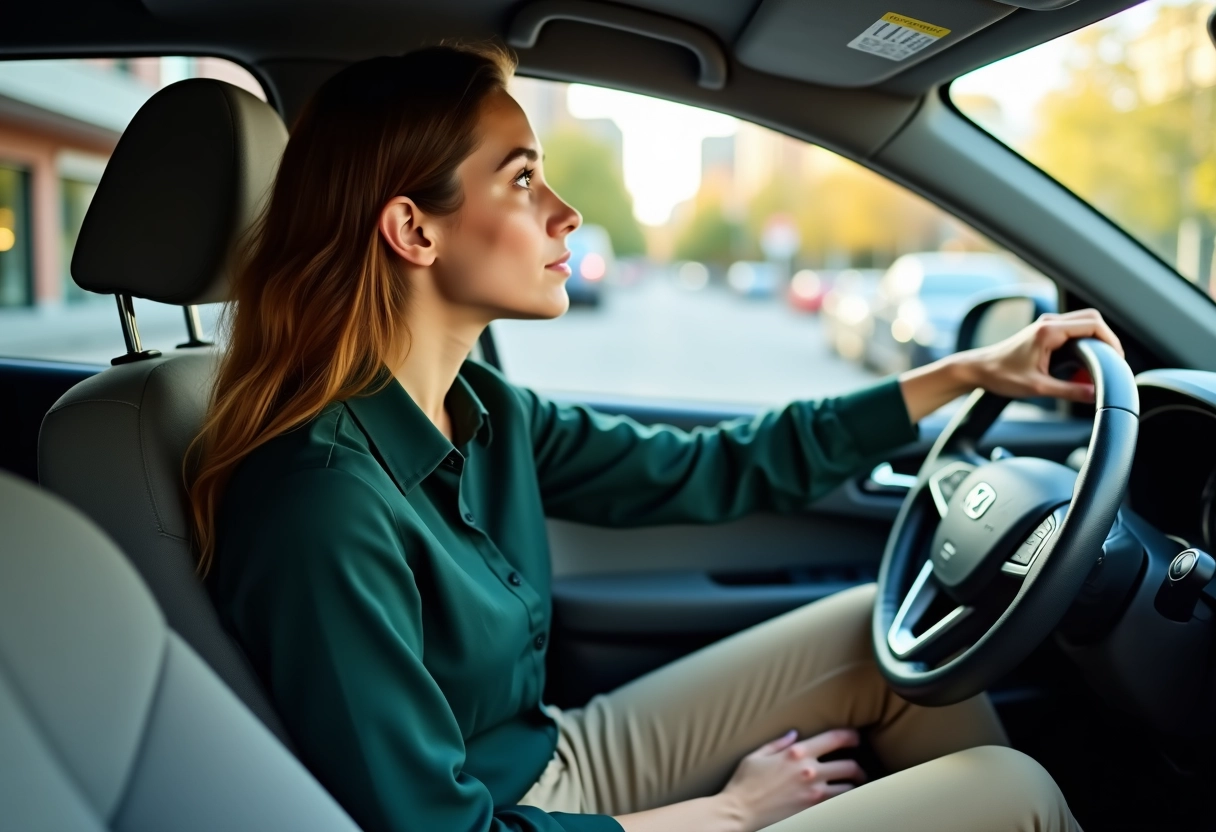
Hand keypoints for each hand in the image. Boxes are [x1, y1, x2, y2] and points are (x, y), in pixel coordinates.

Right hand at [717, 728, 865, 831]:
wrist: (739, 811)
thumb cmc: (744, 782)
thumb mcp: (757, 755)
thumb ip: (778, 743)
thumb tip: (794, 733)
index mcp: (797, 753)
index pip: (834, 739)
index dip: (850, 736)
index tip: (855, 738)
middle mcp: (810, 771)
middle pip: (849, 767)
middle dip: (858, 768)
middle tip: (857, 770)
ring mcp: (813, 794)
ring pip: (849, 790)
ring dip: (853, 787)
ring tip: (852, 788)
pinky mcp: (812, 811)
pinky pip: (838, 805)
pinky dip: (843, 802)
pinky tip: (841, 801)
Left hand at [957, 308, 1123, 402]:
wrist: (978, 369)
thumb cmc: (1001, 376)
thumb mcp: (1038, 388)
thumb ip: (1069, 391)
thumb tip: (1095, 395)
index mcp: (1049, 331)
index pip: (1093, 324)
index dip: (1111, 341)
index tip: (1117, 360)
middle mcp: (1049, 322)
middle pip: (1093, 319)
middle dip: (1108, 338)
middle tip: (1113, 361)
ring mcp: (1046, 324)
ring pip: (1084, 322)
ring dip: (1096, 339)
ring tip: (1100, 362)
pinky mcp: (1044, 330)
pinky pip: (1073, 329)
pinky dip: (1084, 341)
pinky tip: (1084, 361)